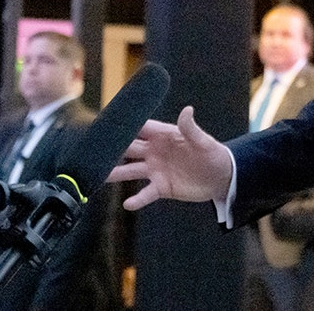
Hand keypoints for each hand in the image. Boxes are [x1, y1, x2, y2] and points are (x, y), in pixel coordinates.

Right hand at [106, 106, 233, 210]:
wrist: (221, 177)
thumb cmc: (213, 154)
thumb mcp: (203, 141)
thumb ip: (191, 128)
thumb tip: (187, 110)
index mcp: (163, 135)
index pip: (139, 128)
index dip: (124, 125)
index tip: (105, 123)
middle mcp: (154, 152)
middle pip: (128, 149)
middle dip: (111, 149)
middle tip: (92, 150)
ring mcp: (155, 170)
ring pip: (130, 171)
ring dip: (115, 174)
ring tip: (98, 177)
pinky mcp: (161, 187)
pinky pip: (146, 193)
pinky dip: (137, 199)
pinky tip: (128, 204)